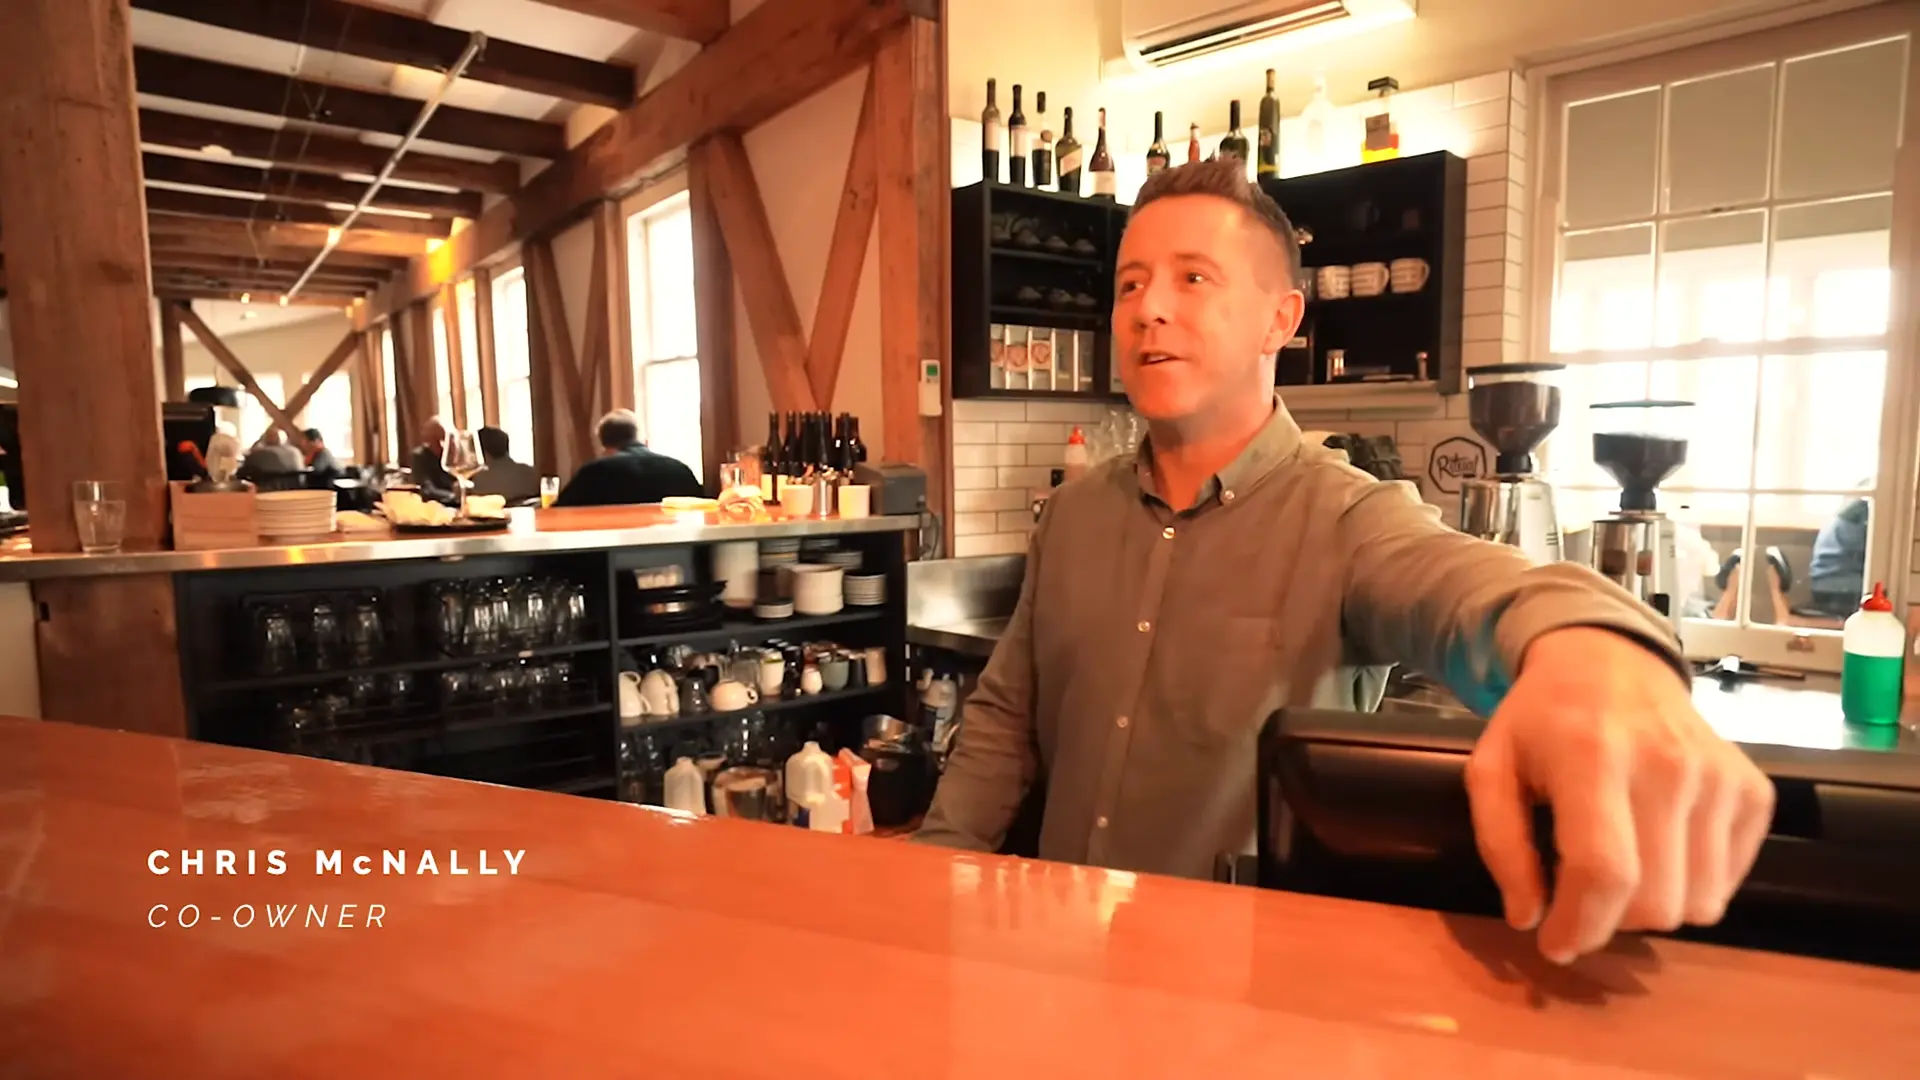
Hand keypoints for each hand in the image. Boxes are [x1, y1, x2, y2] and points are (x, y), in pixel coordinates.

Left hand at [1464, 627, 1773, 962]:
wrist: (1610, 661)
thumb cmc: (1542, 720)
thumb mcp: (1491, 768)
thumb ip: (1499, 844)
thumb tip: (1528, 916)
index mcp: (1592, 755)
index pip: (1604, 871)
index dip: (1579, 925)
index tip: (1554, 943)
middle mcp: (1668, 764)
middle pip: (1656, 901)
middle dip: (1610, 921)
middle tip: (1582, 896)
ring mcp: (1719, 776)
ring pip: (1700, 903)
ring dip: (1653, 907)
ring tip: (1621, 868)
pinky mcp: (1753, 788)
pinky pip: (1730, 880)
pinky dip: (1694, 883)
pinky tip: (1660, 847)